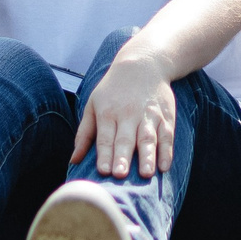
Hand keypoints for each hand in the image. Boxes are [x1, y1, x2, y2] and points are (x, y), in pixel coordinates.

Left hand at [74, 45, 178, 179]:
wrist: (144, 63)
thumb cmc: (113, 89)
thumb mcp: (93, 104)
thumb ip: (84, 133)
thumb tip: (73, 160)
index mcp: (108, 113)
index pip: (105, 137)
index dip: (104, 154)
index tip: (103, 171)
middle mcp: (129, 114)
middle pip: (126, 139)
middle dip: (123, 157)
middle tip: (121, 175)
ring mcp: (149, 115)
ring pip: (148, 138)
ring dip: (147, 156)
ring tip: (146, 173)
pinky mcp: (165, 116)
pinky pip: (167, 136)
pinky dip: (167, 152)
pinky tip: (164, 166)